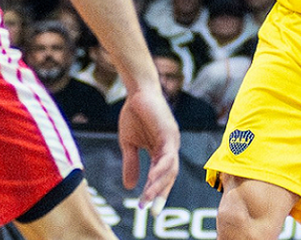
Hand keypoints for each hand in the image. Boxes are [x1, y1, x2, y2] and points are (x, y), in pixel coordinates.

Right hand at [117, 86, 178, 213]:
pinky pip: (168, 155)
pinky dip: (161, 168)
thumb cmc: (134, 114)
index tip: (145, 207)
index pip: (162, 177)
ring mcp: (172, 141)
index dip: (155, 192)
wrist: (136, 91)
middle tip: (149, 210)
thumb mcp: (128, 143)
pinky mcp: (170, 133)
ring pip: (170, 169)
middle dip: (160, 194)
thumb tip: (129, 187)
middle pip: (169, 177)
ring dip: (159, 184)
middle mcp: (170, 148)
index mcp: (161, 151)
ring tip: (148, 196)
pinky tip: (152, 177)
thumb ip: (131, 163)